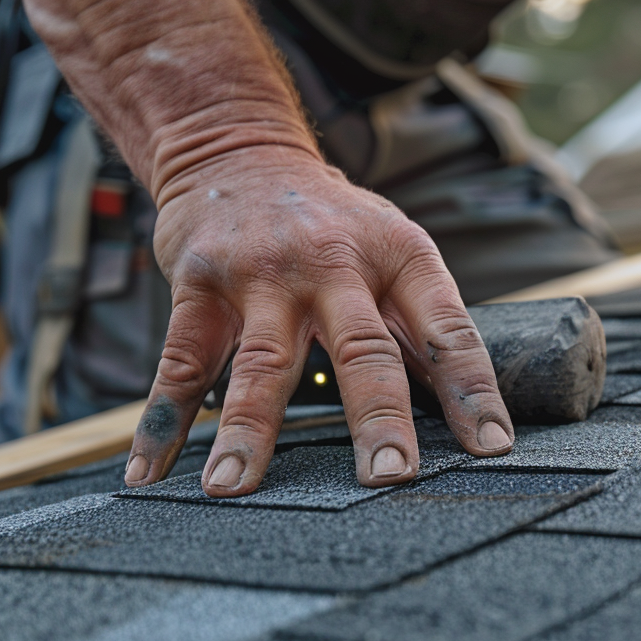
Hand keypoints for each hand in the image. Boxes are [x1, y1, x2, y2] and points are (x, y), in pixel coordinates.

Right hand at [121, 146, 514, 495]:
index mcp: (399, 257)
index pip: (448, 330)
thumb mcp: (391, 253)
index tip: (491, 449)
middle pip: (363, 349)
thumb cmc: (334, 225)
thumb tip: (467, 416)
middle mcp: (336, 263)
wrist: (238, 152)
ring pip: (261, 361)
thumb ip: (417, 327)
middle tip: (390, 477)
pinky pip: (178, 363)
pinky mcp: (199, 283)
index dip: (473, 391)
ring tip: (234, 488)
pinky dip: (162, 423)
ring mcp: (263, 273)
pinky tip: (149, 475)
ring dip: (247, 430)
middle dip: (377, 417)